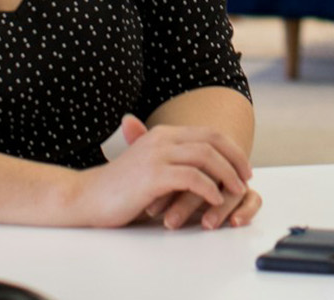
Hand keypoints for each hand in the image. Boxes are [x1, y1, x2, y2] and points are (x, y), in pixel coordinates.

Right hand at [71, 114, 251, 227]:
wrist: (86, 198)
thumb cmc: (118, 188)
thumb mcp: (148, 166)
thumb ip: (171, 159)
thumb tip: (199, 165)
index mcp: (162, 133)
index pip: (208, 133)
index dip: (230, 148)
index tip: (243, 166)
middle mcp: (161, 138)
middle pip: (212, 140)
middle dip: (235, 158)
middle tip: (247, 177)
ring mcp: (157, 155)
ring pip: (206, 156)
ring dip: (227, 174)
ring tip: (236, 190)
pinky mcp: (153, 176)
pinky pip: (192, 178)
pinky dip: (209, 189)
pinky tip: (215, 200)